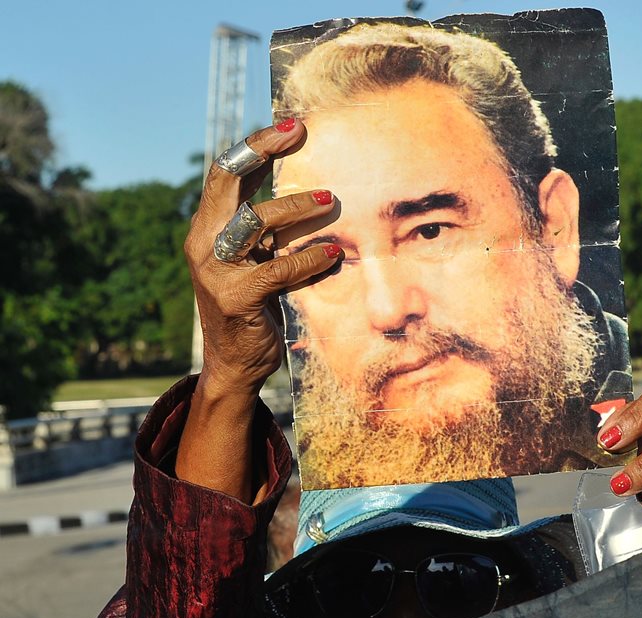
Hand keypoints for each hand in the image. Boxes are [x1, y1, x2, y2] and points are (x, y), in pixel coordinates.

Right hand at [178, 120, 341, 501]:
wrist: (235, 365)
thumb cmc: (254, 304)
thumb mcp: (257, 258)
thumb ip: (269, 228)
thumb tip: (313, 192)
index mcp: (207, 227)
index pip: (225, 172)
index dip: (255, 144)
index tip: (291, 123)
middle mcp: (203, 243)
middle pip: (229, 183)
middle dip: (262, 151)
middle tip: (300, 132)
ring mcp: (216, 272)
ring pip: (254, 223)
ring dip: (294, 208)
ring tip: (330, 201)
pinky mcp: (236, 299)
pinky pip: (277, 270)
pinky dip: (308, 260)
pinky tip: (334, 255)